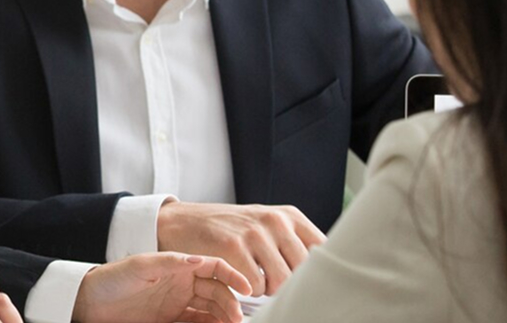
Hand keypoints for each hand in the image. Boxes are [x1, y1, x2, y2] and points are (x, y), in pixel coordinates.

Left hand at [73, 252, 251, 322]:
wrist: (90, 303)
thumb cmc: (112, 279)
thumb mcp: (141, 266)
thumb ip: (170, 262)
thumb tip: (198, 259)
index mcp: (179, 265)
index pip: (214, 267)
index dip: (233, 275)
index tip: (248, 288)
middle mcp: (183, 282)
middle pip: (218, 291)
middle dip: (232, 303)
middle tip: (238, 318)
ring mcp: (179, 302)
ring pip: (212, 309)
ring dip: (225, 317)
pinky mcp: (173, 320)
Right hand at [156, 201, 324, 295]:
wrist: (182, 221)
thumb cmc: (229, 229)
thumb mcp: (266, 225)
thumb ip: (293, 243)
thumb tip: (324, 272)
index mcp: (289, 216)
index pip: (324, 249)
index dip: (320, 272)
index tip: (315, 284)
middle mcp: (275, 221)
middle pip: (304, 271)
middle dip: (290, 284)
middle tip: (274, 281)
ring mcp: (255, 233)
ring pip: (282, 282)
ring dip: (269, 289)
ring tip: (256, 278)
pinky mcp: (234, 247)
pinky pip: (256, 286)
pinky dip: (250, 290)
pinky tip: (240, 277)